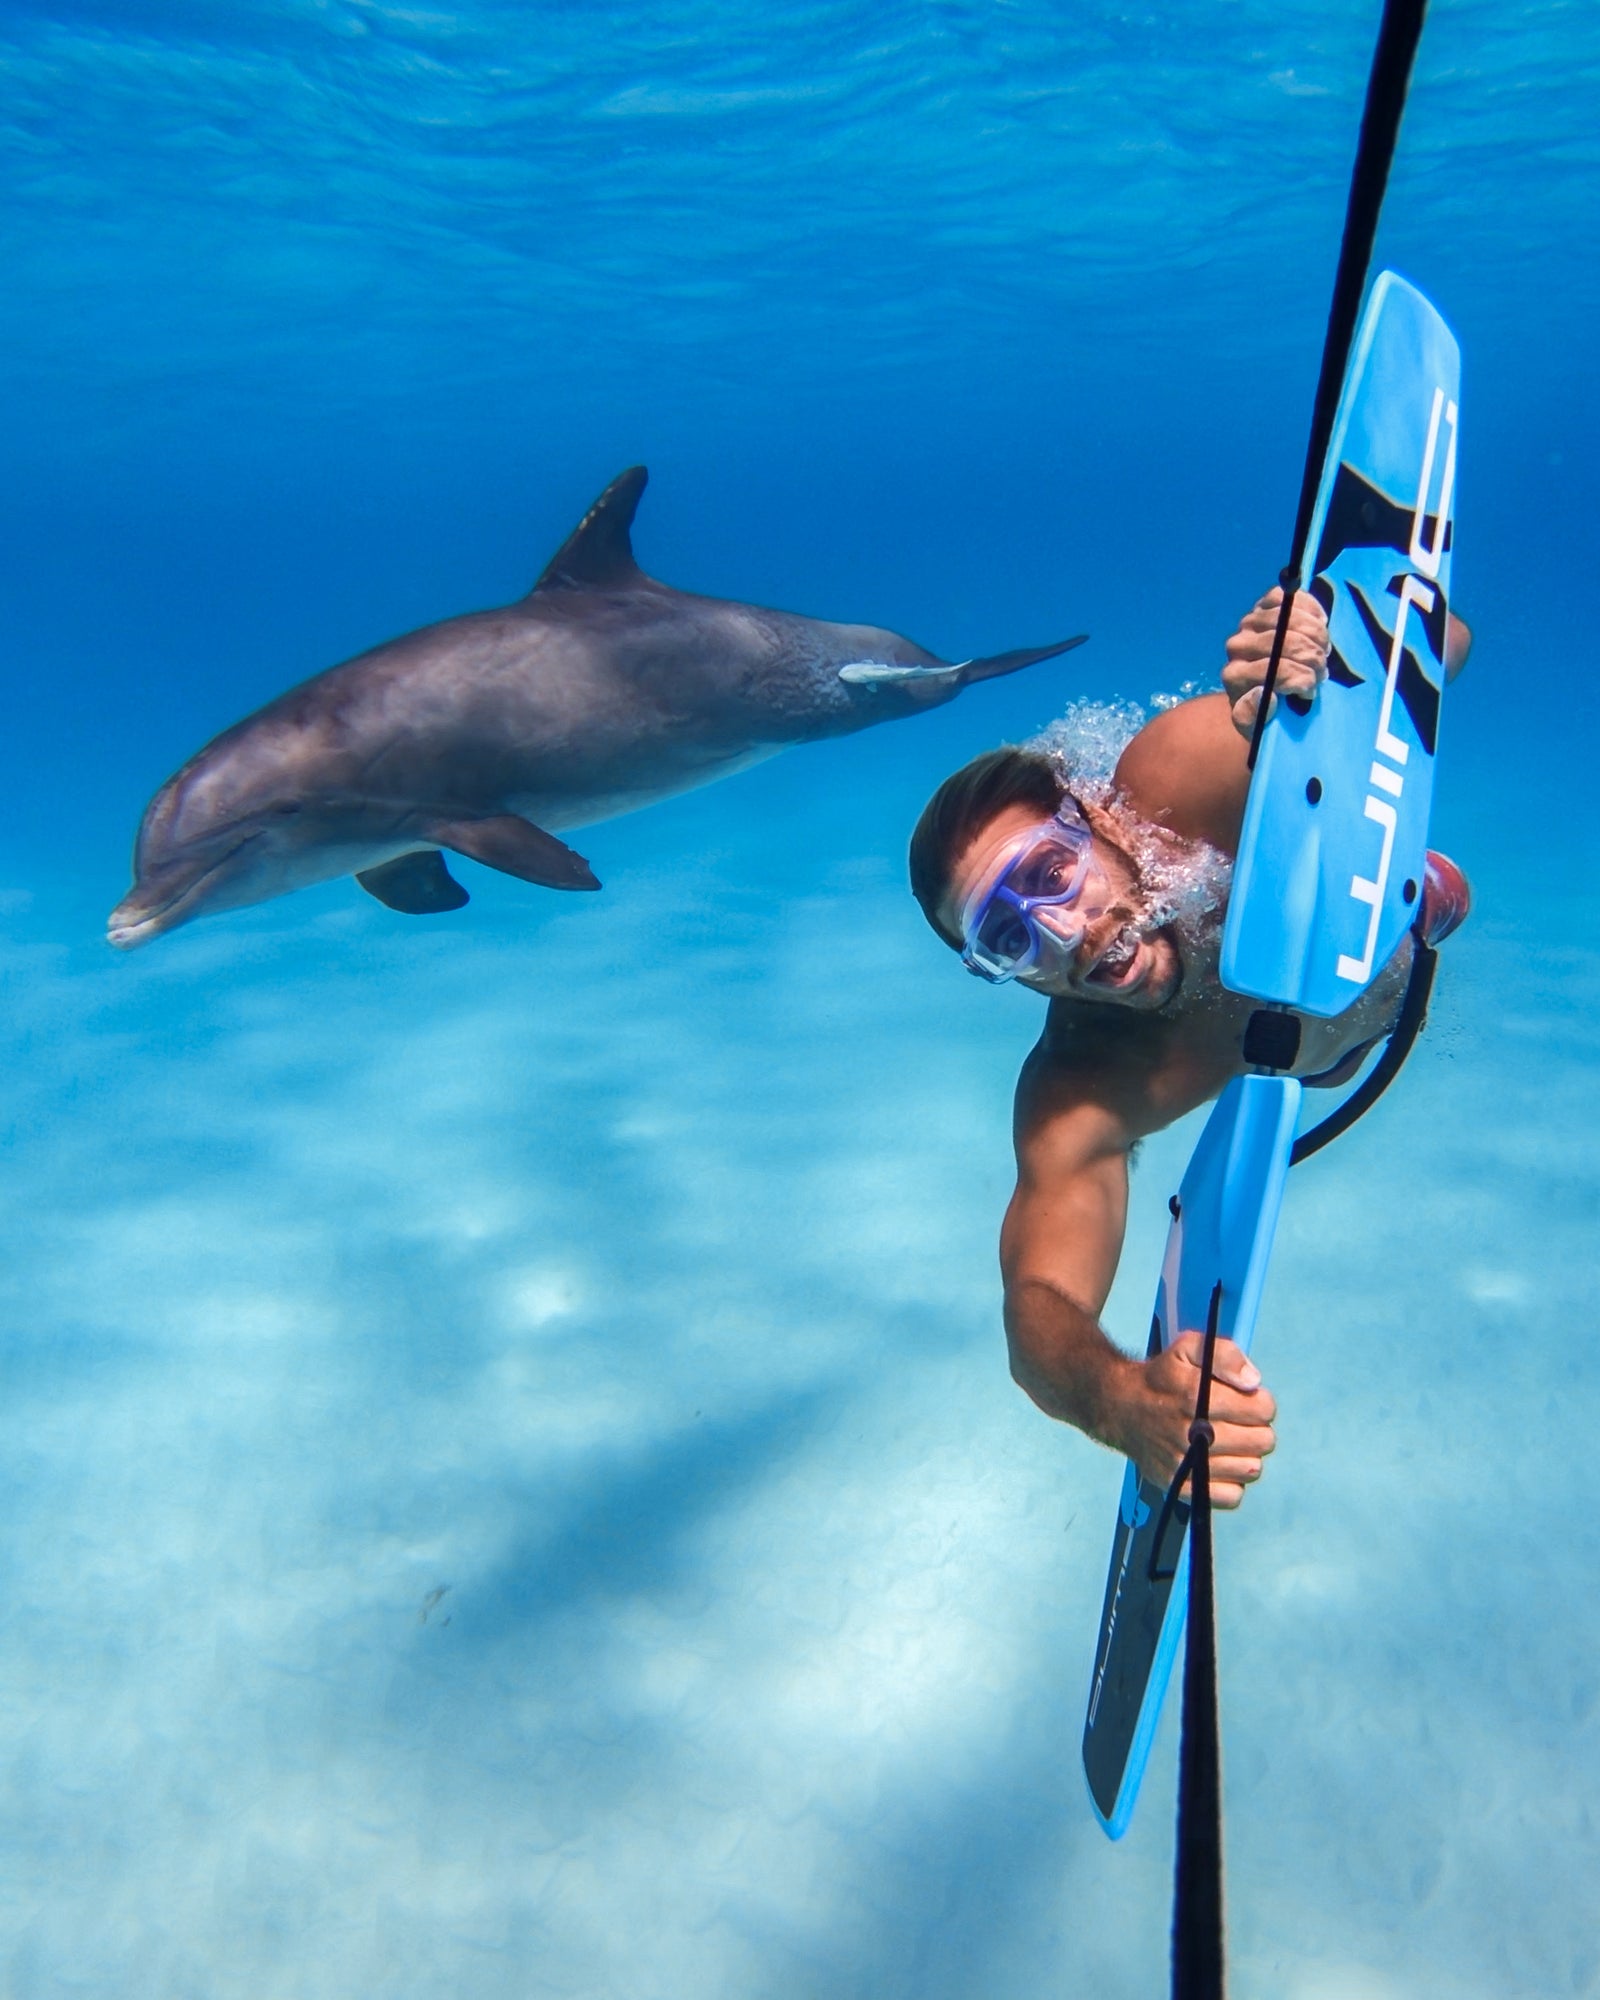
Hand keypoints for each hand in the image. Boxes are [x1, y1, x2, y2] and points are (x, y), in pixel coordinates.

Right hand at [1113, 1333, 1276, 1509]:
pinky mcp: (1180, 1486)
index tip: (1246, 1399)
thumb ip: (1226, 1355)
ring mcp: (1185, 1463)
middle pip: (1262, 1441)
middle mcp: (1190, 1433)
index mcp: (1195, 1397)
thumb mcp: (1188, 1348)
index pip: (1262, 1409)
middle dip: (1257, 1428)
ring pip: (1251, 1469)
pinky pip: (1231, 1496)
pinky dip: (1232, 1482)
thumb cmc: (1162, 1377)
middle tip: (1239, 1421)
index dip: (1261, 1402)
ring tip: (1228, 1441)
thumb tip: (1253, 1382)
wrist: (1120, 1407)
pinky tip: (1219, 1463)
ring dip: (1246, 1454)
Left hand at [1222, 587, 1330, 739]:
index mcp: (1234, 677)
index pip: (1275, 671)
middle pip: (1287, 642)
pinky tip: (1318, 627)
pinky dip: (1312, 611)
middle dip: (1314, 658)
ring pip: (1293, 619)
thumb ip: (1256, 716)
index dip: (1302, 679)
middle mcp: (1237, 646)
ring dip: (1318, 637)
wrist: (1268, 690)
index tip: (1311, 691)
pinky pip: (1293, 598)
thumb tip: (1265, 696)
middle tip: (1322, 672)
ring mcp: (1250, 622)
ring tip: (1322, 653)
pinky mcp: (1264, 605)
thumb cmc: (1266, 713)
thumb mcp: (1259, 726)